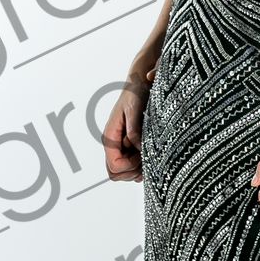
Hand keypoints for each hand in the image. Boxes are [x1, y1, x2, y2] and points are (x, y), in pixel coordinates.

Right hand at [102, 67, 153, 182]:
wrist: (138, 85)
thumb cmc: (135, 95)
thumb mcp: (135, 110)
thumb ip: (134, 130)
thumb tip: (137, 148)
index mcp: (110, 137)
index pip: (114, 167)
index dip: (129, 166)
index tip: (141, 154)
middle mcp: (112, 144)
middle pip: (115, 174)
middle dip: (132, 171)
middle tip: (145, 158)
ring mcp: (119, 147)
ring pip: (122, 173)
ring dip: (136, 170)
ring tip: (149, 156)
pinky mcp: (127, 146)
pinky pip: (129, 166)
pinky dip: (139, 166)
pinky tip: (149, 155)